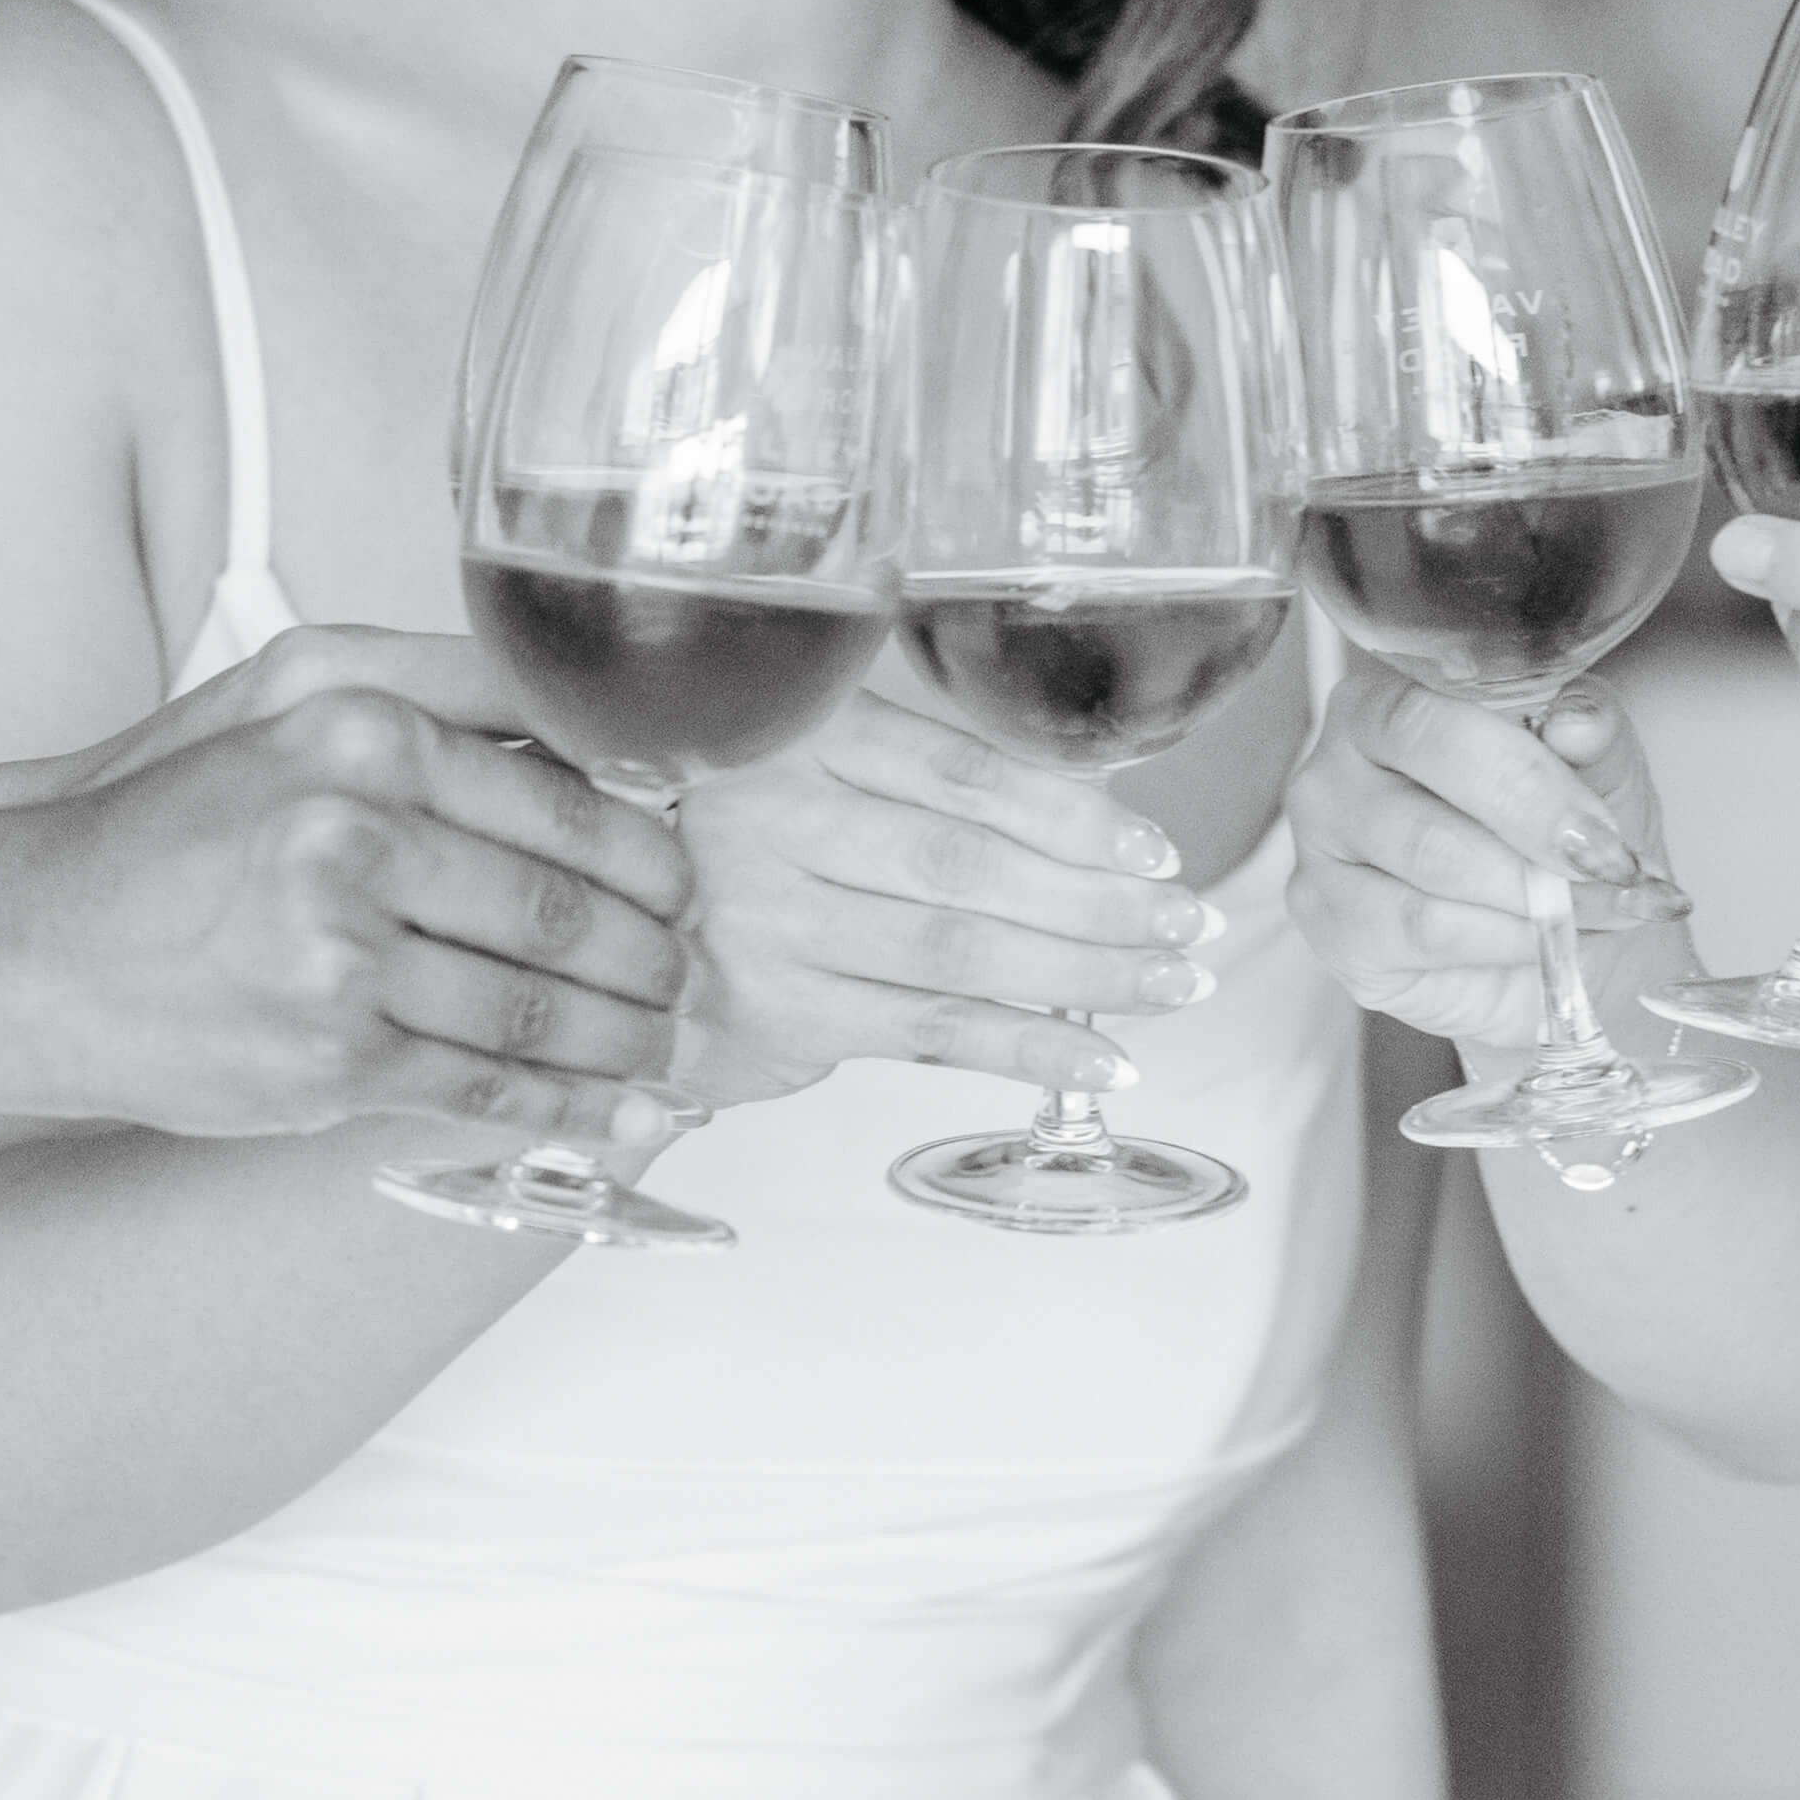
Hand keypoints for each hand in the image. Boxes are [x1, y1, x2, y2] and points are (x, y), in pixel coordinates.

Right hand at [0, 639, 693, 1144]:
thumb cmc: (166, 824)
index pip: (569, 801)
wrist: (24, 943)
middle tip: (693, 975)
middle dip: (656, 957)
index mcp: (362, 735)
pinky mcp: (326, 1059)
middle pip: (569, 911)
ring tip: (667, 1045)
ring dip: (627, 1040)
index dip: (654, 858)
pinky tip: (618, 1111)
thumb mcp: (287, 702)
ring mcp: (339, 956)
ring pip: (539, 1009)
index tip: (688, 885)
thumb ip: (443, 690)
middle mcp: (354, 834)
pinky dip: (565, 1107)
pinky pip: (484, 1087)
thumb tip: (597, 729)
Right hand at [664, 642, 1236, 1109]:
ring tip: (1171, 982)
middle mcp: (778, 826)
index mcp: (800, 740)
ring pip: (960, 953)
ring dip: (1085, 976)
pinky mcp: (782, 1012)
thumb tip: (1091, 820)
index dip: (1072, 814)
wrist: (610, 927)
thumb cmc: (746, 839)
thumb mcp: (812, 767)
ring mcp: (773, 925)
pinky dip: (1028, 1048)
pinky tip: (1102, 1058)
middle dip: (1100, 902)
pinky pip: (930, 1034)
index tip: (1154, 847)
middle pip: (970, 867)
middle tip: (1189, 921)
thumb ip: (922, 782)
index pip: (962, 775)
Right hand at [1289, 656, 1682, 1080]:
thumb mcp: (1596, 762)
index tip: (1600, 833)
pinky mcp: (1334, 929)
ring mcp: (1321, 854)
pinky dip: (1504, 943)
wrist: (1566, 923)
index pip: (1432, 722)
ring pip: (1430, 881)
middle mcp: (1333, 771)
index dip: (1524, 780)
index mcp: (1385, 704)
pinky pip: (1423, 935)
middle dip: (1536, 853)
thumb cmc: (1560, 829)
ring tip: (1601, 909)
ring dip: (1534, 904)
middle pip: (1428, 817)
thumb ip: (1590, 729)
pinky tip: (1545, 941)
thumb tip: (1576, 720)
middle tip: (1613, 877)